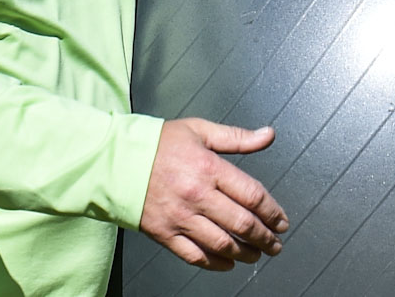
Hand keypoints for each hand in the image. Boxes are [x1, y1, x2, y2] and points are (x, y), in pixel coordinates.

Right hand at [138, 118, 288, 271]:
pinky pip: (195, 256)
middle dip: (265, 238)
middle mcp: (197, 195)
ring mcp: (180, 217)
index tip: (281, 221)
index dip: (273, 212)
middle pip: (242, 224)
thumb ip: (237, 137)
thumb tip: (268, 135)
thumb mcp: (199, 131)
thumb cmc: (156, 144)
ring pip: (223, 244)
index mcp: (208, 168)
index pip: (252, 196)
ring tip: (256, 254)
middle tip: (275, 244)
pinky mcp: (165, 233)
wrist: (113, 161)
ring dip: (246, 253)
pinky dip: (216, 263)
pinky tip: (227, 263)